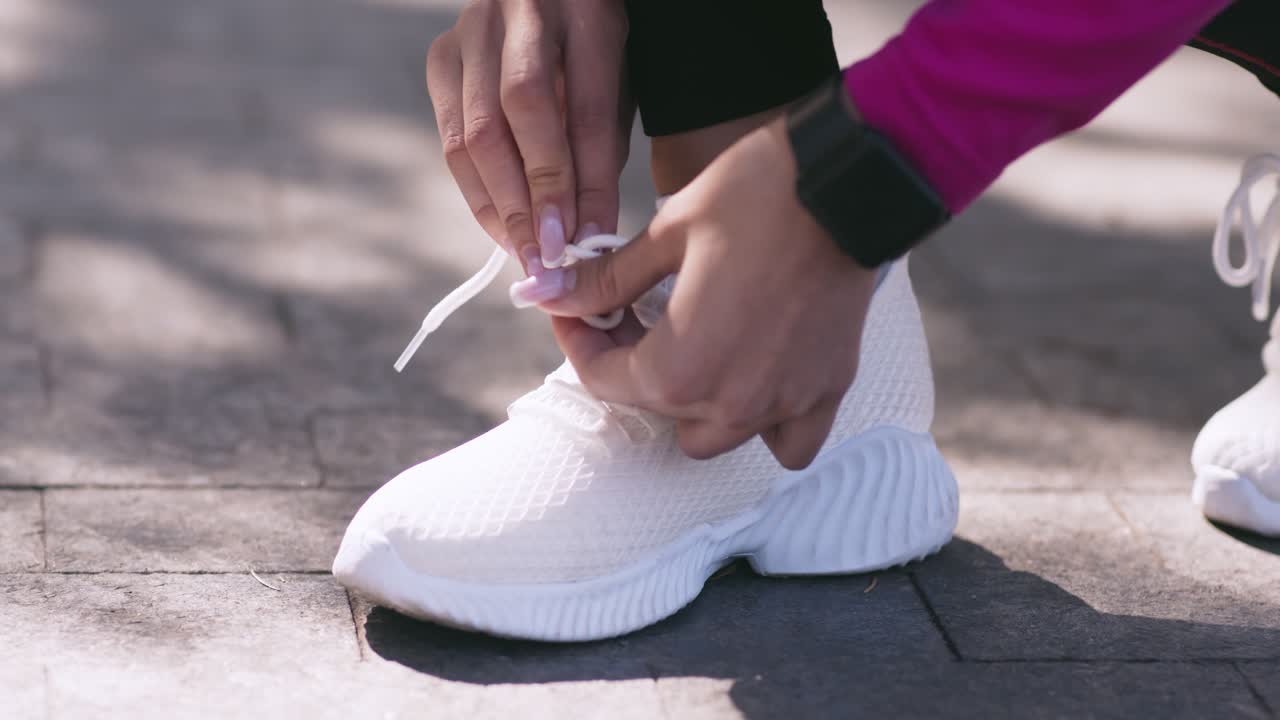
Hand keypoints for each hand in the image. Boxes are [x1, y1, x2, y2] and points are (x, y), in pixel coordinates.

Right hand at [426, 0, 630, 271]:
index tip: (586, 242)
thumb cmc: (592, 52)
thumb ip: (602, 150)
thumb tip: (584, 234)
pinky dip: (478, 192)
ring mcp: (471, 31)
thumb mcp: (617, 85)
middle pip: (517, 115)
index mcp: (586, 10)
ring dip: (500, 205)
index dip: (583, 185)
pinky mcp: (441, 57)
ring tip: (525, 252)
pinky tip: (502, 226)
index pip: (584, 109)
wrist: (545, 1)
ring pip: (473, 133)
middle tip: (549, 257)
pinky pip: (450, 138)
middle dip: (534, 199)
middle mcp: (520, 11)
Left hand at [524, 118, 877, 468]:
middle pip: (655, 407)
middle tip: (632, 312)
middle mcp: (729, 406)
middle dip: (631, 363)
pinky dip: (767, 426)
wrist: (849, 183)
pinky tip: (755, 379)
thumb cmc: (754, 198)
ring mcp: (783, 405)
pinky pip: (789, 442)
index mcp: (678, 370)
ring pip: (713, 436)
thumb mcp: (667, 233)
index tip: (576, 308)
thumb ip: (606, 280)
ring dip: (691, 402)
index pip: (603, 378)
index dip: (579, 339)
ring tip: (691, 345)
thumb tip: (547, 291)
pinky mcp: (827, 391)